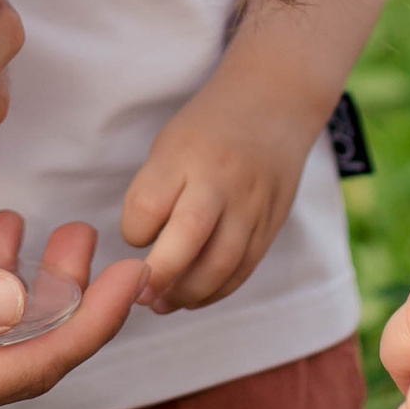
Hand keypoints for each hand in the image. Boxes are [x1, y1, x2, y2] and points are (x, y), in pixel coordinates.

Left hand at [119, 77, 315, 310]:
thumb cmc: (207, 130)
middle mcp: (221, 178)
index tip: (133, 236)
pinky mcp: (272, 223)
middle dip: (161, 275)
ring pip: (223, 263)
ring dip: (189, 293)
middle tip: (139, 295)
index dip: (133, 230)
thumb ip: (155, 192)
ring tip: (163, 304)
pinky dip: (217, 290)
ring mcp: (252, 203)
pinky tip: (194, 296)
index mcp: (185, 153)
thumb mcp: (170, 144)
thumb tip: (144, 251)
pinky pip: (245, 267)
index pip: (148, 203)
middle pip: (190, 236)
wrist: (276, 104)